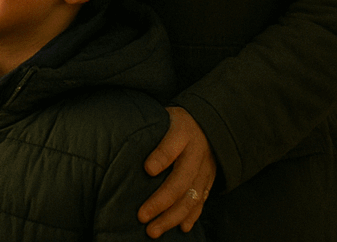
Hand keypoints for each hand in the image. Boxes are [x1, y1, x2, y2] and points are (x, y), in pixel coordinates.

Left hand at [139, 106, 215, 236]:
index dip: (160, 158)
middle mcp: (196, 155)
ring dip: (172, 217)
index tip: (147, 169)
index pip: (171, 146)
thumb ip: (153, 131)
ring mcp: (205, 171)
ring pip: (190, 199)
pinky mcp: (209, 182)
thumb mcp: (164, 116)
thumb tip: (137, 152)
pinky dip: (191, 217)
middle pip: (179, 182)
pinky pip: (201, 202)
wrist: (209, 125)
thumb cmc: (176, 122)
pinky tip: (181, 227)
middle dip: (160, 202)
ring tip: (154, 230)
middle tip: (142, 216)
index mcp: (182, 134)